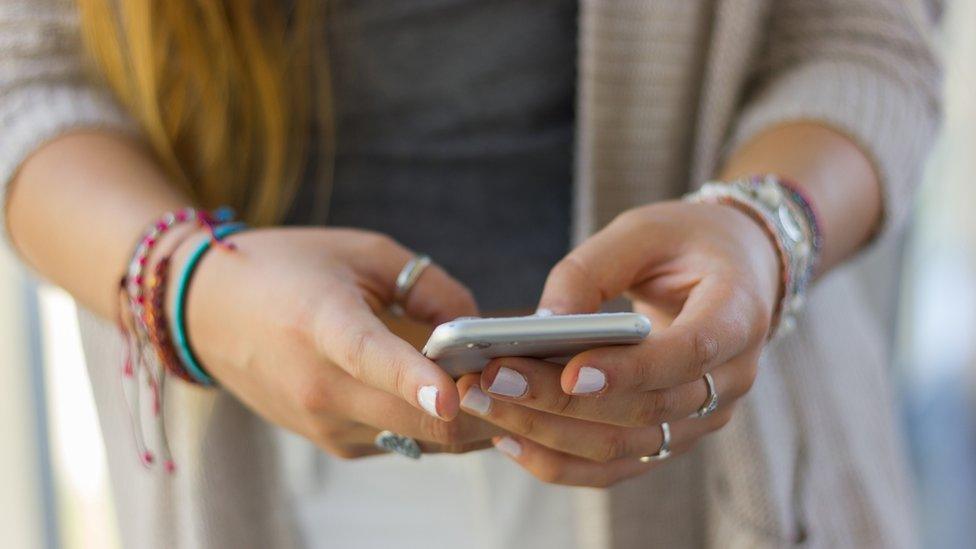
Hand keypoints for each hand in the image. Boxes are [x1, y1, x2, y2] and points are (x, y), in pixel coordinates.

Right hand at [171, 227, 499, 456]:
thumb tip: (477, 330)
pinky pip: (402, 440)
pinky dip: (433, 422)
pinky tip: (447, 392)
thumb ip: (430, 287)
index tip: (453, 393)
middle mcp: (318, 386)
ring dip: (465, 418)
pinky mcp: (331, 443)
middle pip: (417, 418)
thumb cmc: (290, 268)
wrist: (207, 312)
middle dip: (481, 405)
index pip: (372, 357)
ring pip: (421, 438)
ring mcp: (323, 423)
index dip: (416, 378)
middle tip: (525, 375)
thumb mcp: (363, 252)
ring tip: (495, 380)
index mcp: (322, 324)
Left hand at [458, 201, 780, 485]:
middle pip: (646, 410)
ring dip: (548, 435)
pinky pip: (616, 465)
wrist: (737, 272)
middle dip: (560, 402)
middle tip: (489, 380)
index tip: (571, 371)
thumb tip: (538, 325)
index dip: (631, 369)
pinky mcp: (673, 436)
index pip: (689, 353)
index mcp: (738, 312)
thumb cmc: (685, 243)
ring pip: (626, 447)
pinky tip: (508, 437)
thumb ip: (590, 271)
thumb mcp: (641, 231)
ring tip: (482, 405)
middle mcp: (731, 378)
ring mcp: (704, 416)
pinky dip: (560, 461)